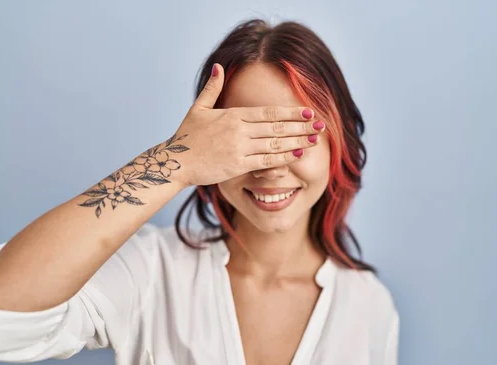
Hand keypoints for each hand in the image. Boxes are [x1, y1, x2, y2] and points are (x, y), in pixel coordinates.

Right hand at [162, 63, 324, 186]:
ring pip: (275, 142)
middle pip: (277, 126)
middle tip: (321, 124)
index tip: (308, 111)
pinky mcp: (237, 165)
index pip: (268, 112)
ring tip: (315, 139)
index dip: (290, 112)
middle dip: (301, 125)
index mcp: (233, 115)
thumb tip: (218, 66)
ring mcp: (239, 148)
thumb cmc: (186, 137)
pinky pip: (266, 160)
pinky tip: (297, 153)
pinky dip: (283, 156)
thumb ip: (212, 88)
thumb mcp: (198, 108)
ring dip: (297, 140)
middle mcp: (239, 130)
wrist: (175, 161)